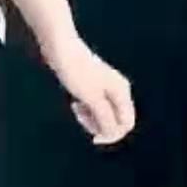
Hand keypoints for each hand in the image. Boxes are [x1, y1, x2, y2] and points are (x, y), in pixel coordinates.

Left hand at [46, 32, 135, 147]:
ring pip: (104, 115)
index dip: (112, 135)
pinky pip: (94, 107)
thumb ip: (105, 119)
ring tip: (76, 109)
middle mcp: (118, 90)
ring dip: (90, 118)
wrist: (61, 48)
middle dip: (99, 126)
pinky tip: (75, 104)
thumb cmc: (76, 72)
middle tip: (81, 117)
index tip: (93, 137)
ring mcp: (106, 87)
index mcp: (121, 92)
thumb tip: (112, 134)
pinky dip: (86, 110)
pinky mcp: (94, 86)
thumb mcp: (92, 99)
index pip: (126, 124)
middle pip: (115, 121)